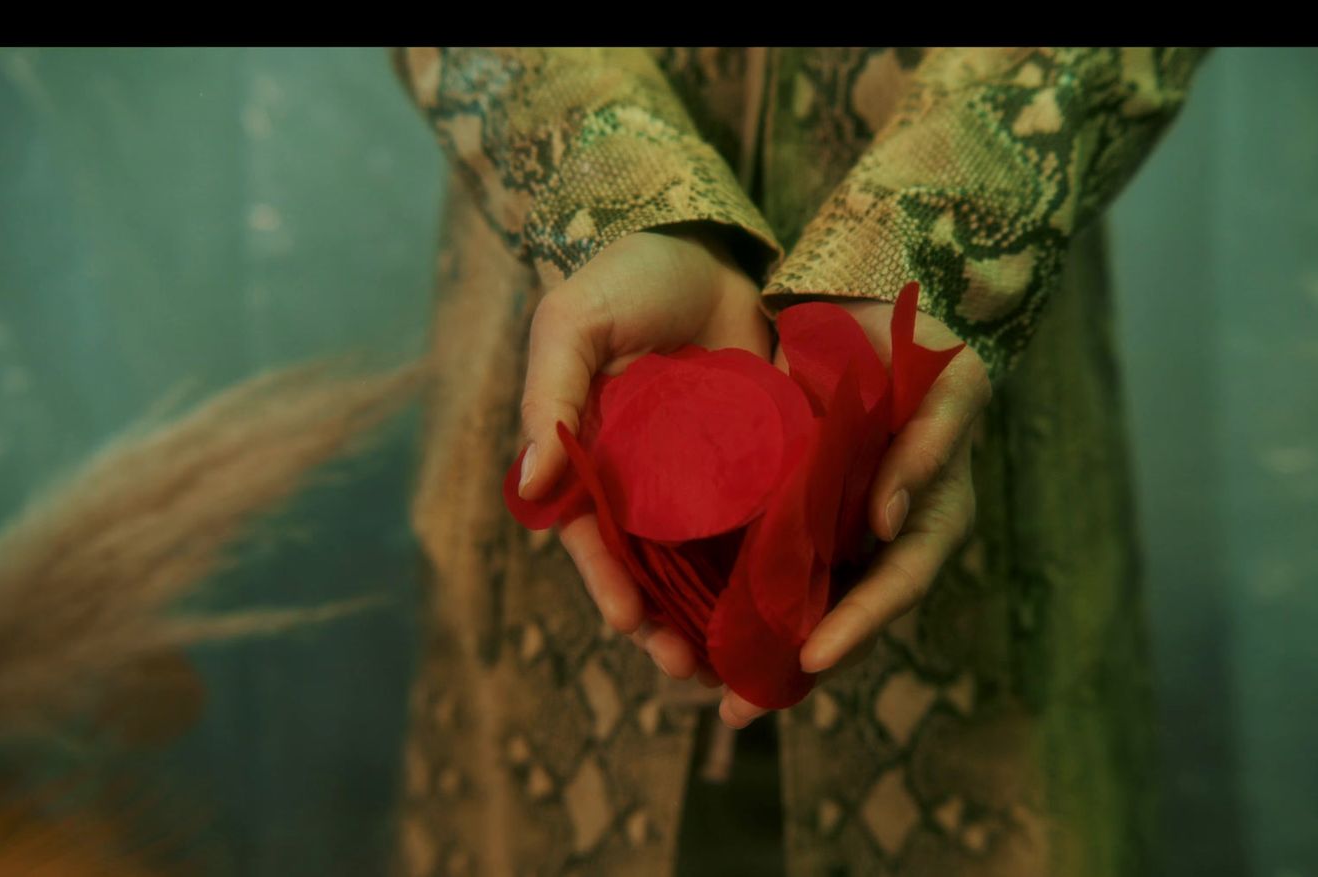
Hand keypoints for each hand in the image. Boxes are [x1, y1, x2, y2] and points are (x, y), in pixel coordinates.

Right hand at [517, 225, 769, 682]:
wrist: (708, 246)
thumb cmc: (626, 280)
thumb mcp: (575, 324)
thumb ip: (552, 395)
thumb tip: (527, 486)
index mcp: (588, 459)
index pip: (591, 538)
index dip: (606, 583)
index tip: (629, 622)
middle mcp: (640, 484)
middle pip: (647, 571)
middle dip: (663, 624)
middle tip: (688, 668)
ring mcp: (698, 481)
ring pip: (702, 566)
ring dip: (714, 615)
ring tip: (737, 663)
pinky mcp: (754, 467)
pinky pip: (757, 528)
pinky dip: (766, 569)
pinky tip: (790, 604)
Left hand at [720, 299, 990, 727]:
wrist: (873, 310)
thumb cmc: (927, 350)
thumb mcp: (946, 388)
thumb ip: (928, 449)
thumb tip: (889, 521)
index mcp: (929, 521)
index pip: (895, 586)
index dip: (859, 626)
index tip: (813, 658)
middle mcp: (879, 540)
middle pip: (841, 620)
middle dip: (790, 669)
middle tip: (737, 709)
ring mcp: (834, 531)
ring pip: (796, 605)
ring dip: (753, 649)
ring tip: (699, 686)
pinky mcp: (789, 511)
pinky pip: (761, 563)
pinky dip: (730, 595)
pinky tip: (683, 621)